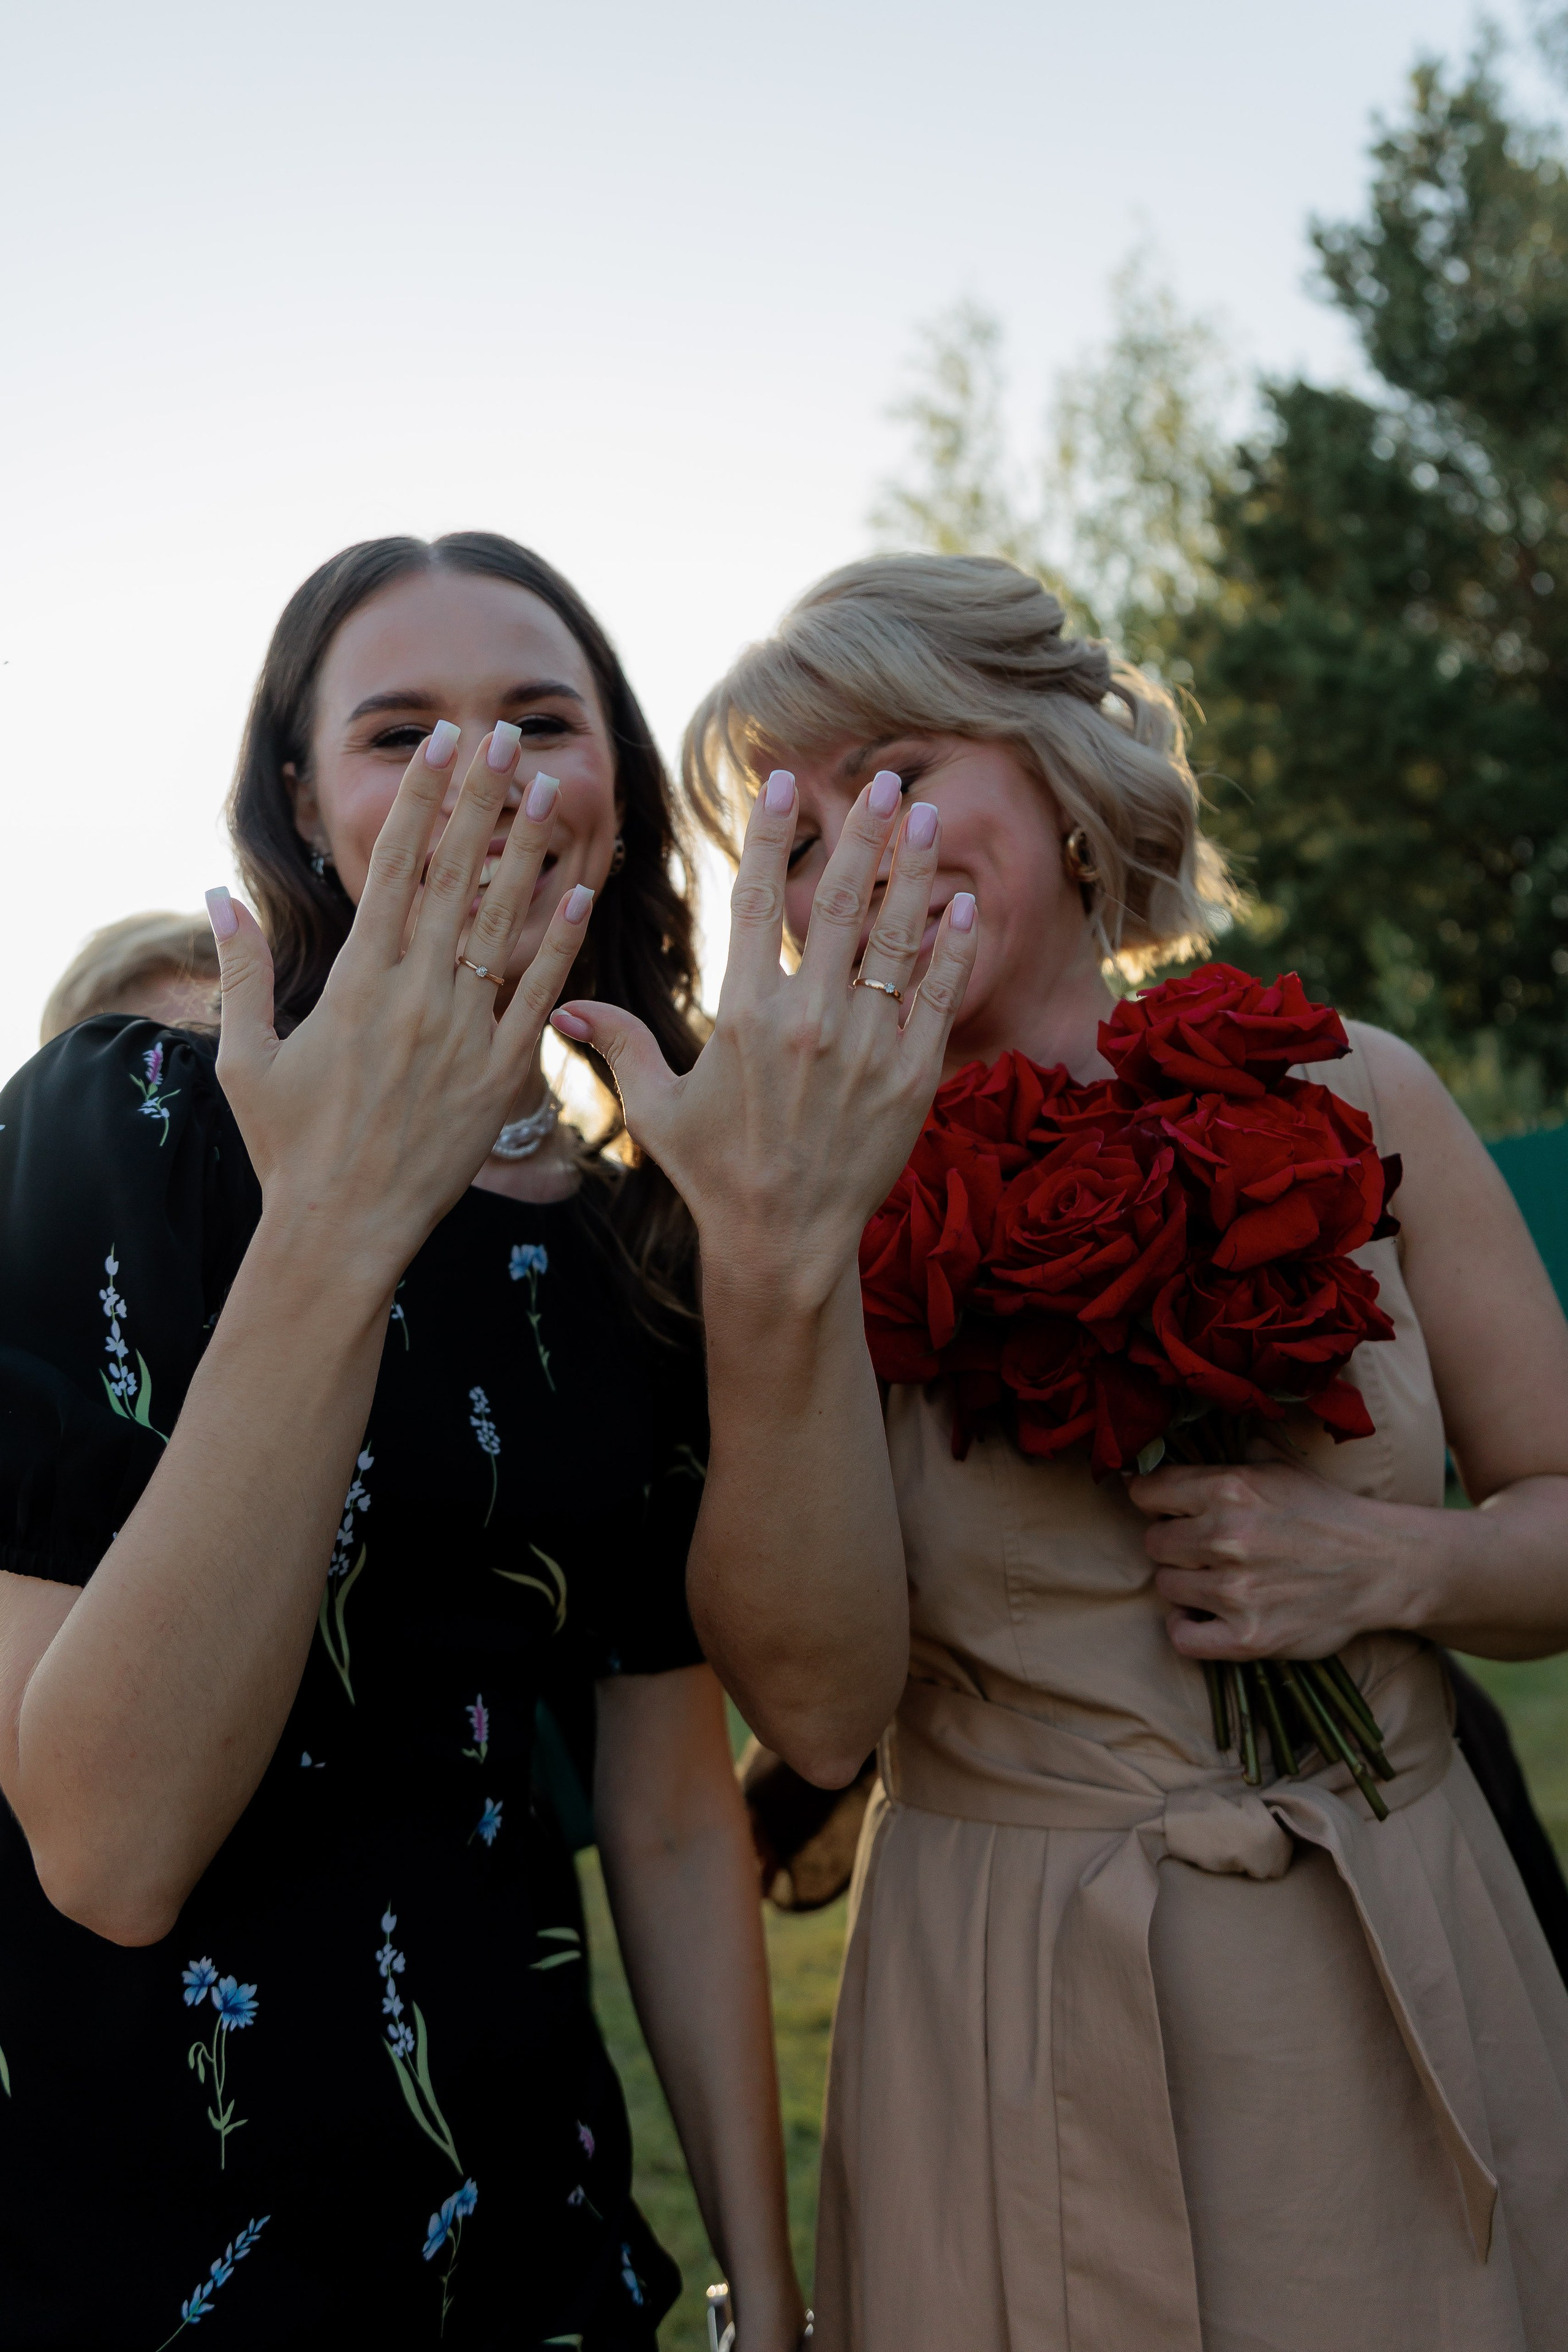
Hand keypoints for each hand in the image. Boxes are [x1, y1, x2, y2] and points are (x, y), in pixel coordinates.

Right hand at [208, 726, 593, 1289]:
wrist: (341, 1232)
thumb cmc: (288, 1147)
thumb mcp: (245, 1057)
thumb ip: (239, 971)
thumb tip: (214, 894)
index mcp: (355, 983)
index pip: (393, 868)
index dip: (422, 800)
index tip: (441, 744)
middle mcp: (415, 996)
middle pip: (454, 877)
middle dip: (483, 801)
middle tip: (508, 735)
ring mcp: (463, 1035)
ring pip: (502, 925)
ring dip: (529, 853)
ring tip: (553, 789)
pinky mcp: (501, 1078)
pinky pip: (539, 998)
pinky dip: (562, 944)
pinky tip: (582, 894)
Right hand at [552, 769, 978, 1306]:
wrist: (783, 1243)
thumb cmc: (714, 1174)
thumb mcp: (656, 1108)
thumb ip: (618, 1045)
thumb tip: (564, 1007)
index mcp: (743, 1016)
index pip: (753, 900)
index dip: (767, 836)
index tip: (784, 783)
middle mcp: (807, 1021)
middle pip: (836, 902)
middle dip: (859, 833)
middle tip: (880, 780)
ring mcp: (864, 1047)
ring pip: (892, 937)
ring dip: (910, 870)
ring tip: (922, 815)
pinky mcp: (910, 1077)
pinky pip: (933, 996)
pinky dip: (947, 946)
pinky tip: (958, 901)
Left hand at [1128, 1454, 1411, 1660]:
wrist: (1381, 1566)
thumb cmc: (1326, 1513)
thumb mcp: (1280, 1467)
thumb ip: (1232, 1453)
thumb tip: (1183, 1436)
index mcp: (1229, 1489)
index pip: (1147, 1492)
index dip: (1150, 1499)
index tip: (1160, 1507)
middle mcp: (1226, 1538)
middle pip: (1153, 1542)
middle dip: (1173, 1543)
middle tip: (1201, 1547)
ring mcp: (1236, 1591)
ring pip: (1165, 1586)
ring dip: (1184, 1583)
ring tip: (1214, 1578)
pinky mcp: (1248, 1637)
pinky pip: (1182, 1637)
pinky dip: (1186, 1628)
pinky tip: (1203, 1614)